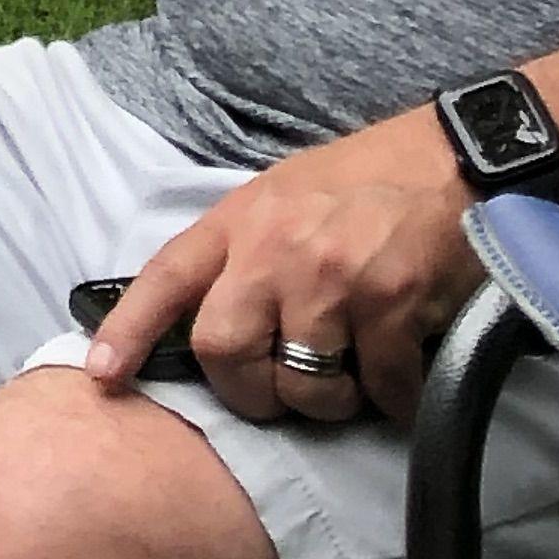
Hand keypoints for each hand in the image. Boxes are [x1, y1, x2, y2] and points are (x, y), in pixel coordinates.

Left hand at [81, 111, 482, 427]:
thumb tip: (217, 321)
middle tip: (285, 390)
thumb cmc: (368, 181)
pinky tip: (405, 375)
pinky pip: (379, 389)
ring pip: (303, 383)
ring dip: (331, 400)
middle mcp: (274, 247)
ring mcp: (329, 275)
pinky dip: (394, 399)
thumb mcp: (285, 197)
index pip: (168, 276)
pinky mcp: (389, 301)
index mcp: (241, 219)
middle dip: (251, 390)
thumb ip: (247, 252)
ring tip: (356, 375)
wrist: (456, 158)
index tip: (102, 376)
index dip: (129, 330)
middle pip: (222, 349)